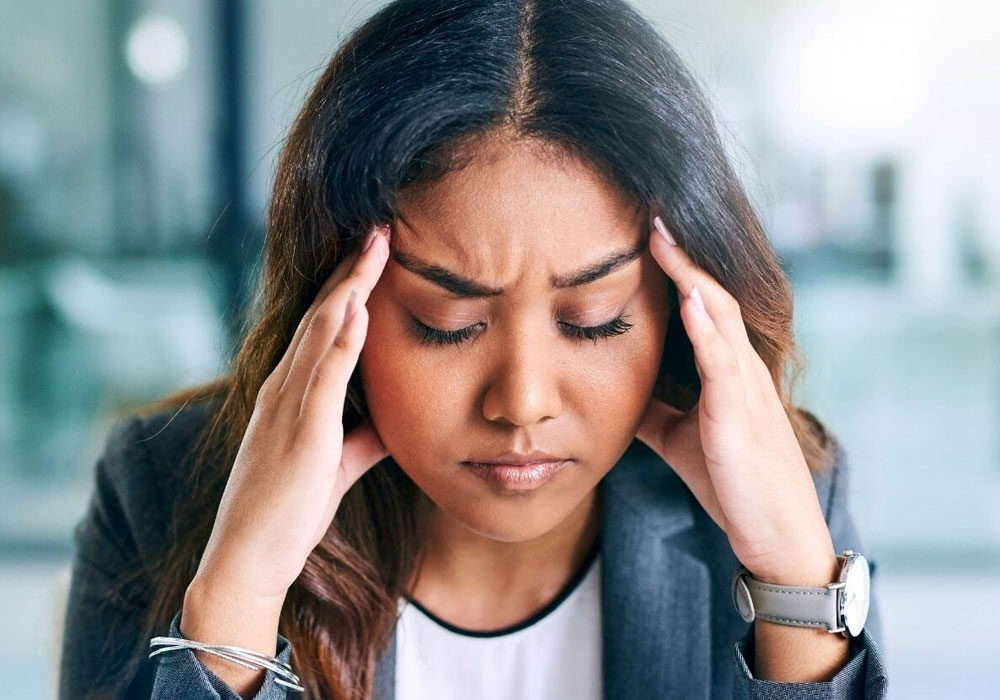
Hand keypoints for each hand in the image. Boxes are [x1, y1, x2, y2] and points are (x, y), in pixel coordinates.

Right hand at [192, 222, 391, 604]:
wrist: (246, 563)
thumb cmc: (285, 516)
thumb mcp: (333, 469)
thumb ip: (361, 442)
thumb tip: (393, 425)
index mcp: (291, 395)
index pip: (322, 327)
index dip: (348, 287)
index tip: (375, 254)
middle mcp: (284, 390)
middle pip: (321, 316)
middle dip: (351, 271)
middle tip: (380, 227)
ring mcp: (288, 410)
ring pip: (319, 334)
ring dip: (350, 288)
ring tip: (376, 246)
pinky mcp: (300, 437)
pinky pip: (323, 380)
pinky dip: (342, 342)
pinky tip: (359, 309)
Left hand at [635, 214, 836, 585]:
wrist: (774, 533)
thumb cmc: (731, 482)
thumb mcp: (679, 436)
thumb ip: (654, 407)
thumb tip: (610, 388)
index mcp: (726, 370)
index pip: (701, 304)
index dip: (676, 267)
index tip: (646, 231)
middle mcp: (739, 367)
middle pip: (710, 294)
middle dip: (681, 254)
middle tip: (652, 211)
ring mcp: (744, 387)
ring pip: (719, 315)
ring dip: (690, 274)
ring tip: (662, 235)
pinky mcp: (739, 415)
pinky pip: (723, 362)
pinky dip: (705, 327)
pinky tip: (687, 298)